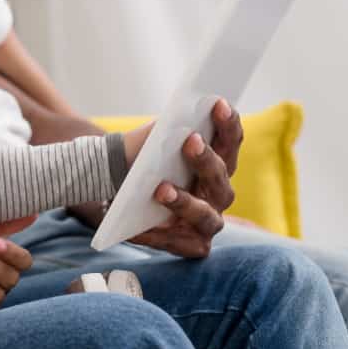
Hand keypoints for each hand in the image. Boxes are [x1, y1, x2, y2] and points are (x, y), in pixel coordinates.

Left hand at [128, 99, 239, 257]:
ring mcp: (208, 221)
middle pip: (220, 177)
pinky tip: (139, 228)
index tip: (217, 103)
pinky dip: (156, 234)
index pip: (230, 141)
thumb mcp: (151, 144)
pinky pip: (178, 241)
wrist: (117, 192)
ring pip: (205, 215)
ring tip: (161, 190)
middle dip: (206, 159)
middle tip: (189, 140)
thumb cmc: (143, 163)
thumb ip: (165, 132)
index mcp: (217, 162)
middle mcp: (218, 193)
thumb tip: (174, 121)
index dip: (228, 124)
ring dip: (185, 202)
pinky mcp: (192, 245)